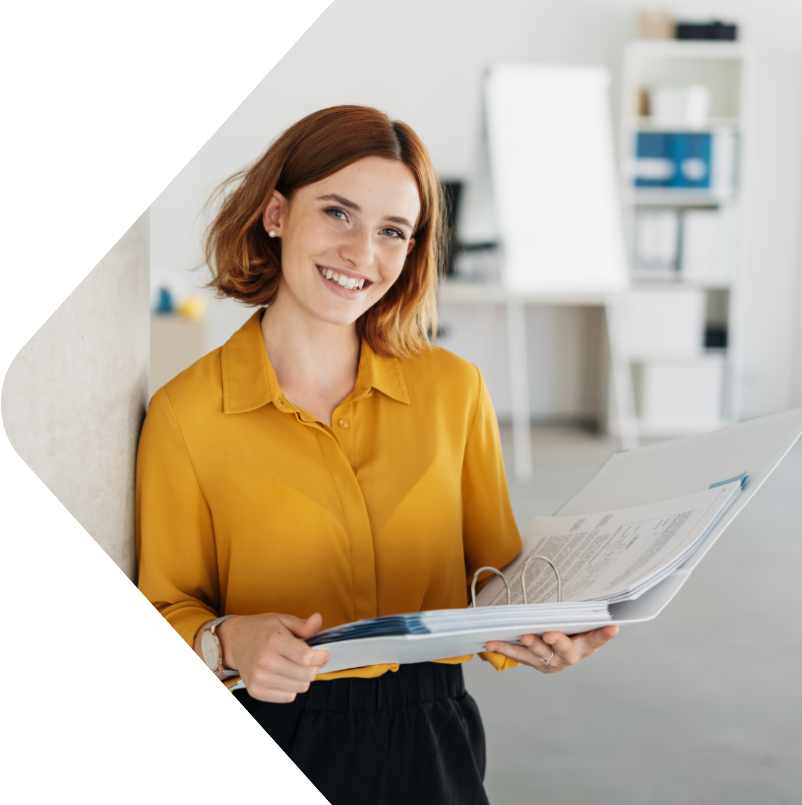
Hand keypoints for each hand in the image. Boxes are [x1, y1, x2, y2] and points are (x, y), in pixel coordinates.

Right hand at [196, 613, 330, 701]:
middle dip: (314, 667)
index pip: (307, 657)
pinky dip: (291, 688)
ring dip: (303, 678)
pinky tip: (285, 675)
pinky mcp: (256, 690)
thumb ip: (303, 625)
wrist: (235, 641)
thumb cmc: (262, 630)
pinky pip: (287, 697)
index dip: (321, 656)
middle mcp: (265, 660)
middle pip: (306, 674)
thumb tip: (318, 619)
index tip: (324, 654)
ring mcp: (259, 677)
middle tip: (310, 660)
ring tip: (296, 666)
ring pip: (299, 687)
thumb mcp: (283, 620)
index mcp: (274, 640)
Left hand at [485, 624, 618, 673]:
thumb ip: (578, 612)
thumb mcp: (577, 622)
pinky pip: (518, 656)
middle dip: (557, 642)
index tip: (613, 627)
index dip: (604, 634)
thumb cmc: (570, 630)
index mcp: (585, 644)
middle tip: (550, 635)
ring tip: (522, 637)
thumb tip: (583, 583)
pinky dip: (504, 648)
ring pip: (539, 655)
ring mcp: (551, 663)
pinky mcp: (534, 663)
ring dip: (529, 647)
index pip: (597, 639)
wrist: (556, 652)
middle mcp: (569, 656)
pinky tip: (491, 642)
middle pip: (565, 650)